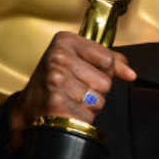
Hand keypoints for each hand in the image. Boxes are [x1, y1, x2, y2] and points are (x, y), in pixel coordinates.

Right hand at [9, 31, 136, 148]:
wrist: (27, 107)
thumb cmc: (54, 82)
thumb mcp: (78, 60)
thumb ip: (109, 60)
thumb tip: (130, 73)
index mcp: (65, 41)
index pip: (109, 59)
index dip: (103, 71)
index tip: (85, 72)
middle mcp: (58, 58)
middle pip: (106, 81)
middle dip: (95, 90)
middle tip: (74, 88)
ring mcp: (56, 80)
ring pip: (99, 99)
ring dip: (89, 105)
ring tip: (70, 99)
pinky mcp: (57, 103)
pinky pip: (89, 114)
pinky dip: (82, 117)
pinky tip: (67, 110)